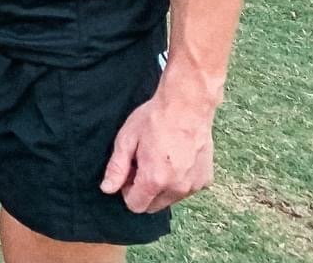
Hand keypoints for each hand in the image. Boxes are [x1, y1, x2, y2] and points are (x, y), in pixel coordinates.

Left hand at [101, 86, 214, 212]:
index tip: (128, 172)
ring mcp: (194, 186)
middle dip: (144, 190)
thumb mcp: (126, 140)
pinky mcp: (206, 180)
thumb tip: (107, 189)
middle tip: (142, 164)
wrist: (187, 106)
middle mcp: (177, 189)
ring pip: (170, 199)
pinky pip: (186, 189)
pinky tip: (176, 158)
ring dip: (162, 187)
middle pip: (153, 206)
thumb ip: (116, 168)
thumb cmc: (154, 120)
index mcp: (155, 180)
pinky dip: (178, 180)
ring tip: (159, 158)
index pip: (136, 205)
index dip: (126, 190)